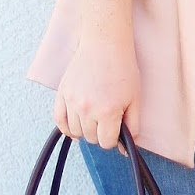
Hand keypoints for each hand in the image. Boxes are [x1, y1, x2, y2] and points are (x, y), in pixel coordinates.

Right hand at [54, 29, 142, 153]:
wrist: (105, 45)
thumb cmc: (123, 69)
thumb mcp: (135, 99)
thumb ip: (132, 127)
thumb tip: (124, 149)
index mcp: (107, 112)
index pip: (107, 142)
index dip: (114, 138)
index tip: (117, 128)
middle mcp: (87, 109)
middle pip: (91, 138)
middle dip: (101, 133)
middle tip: (107, 119)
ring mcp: (72, 101)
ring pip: (76, 132)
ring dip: (85, 129)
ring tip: (94, 117)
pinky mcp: (62, 93)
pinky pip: (58, 120)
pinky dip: (66, 127)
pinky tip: (74, 127)